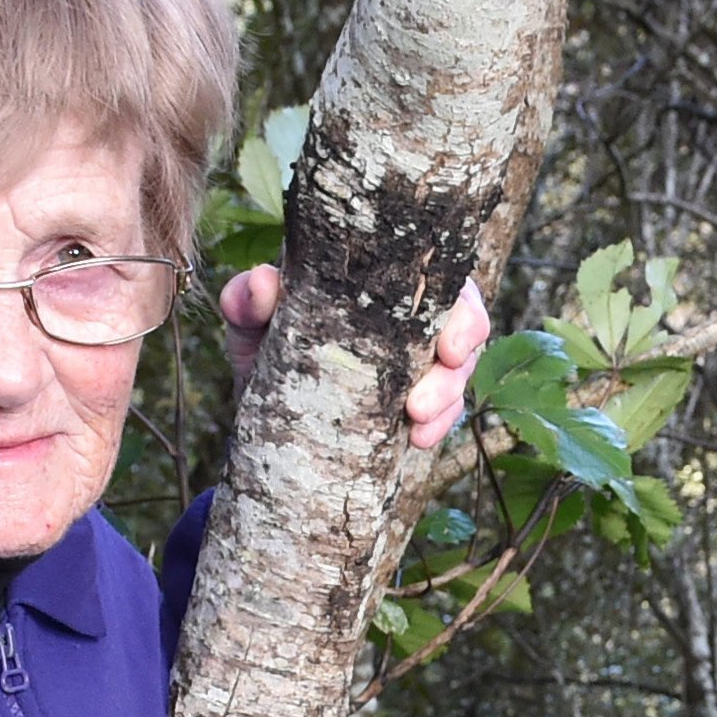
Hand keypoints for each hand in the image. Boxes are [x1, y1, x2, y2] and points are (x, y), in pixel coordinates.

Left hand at [218, 268, 490, 449]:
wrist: (260, 416)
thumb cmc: (261, 348)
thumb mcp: (248, 323)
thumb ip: (248, 299)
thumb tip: (263, 283)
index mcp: (382, 280)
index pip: (438, 277)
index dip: (460, 307)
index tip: (448, 344)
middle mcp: (410, 316)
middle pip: (467, 321)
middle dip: (463, 353)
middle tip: (435, 382)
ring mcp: (418, 361)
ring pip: (461, 369)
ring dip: (450, 395)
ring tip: (417, 417)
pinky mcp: (417, 402)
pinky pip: (445, 411)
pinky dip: (439, 425)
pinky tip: (417, 439)